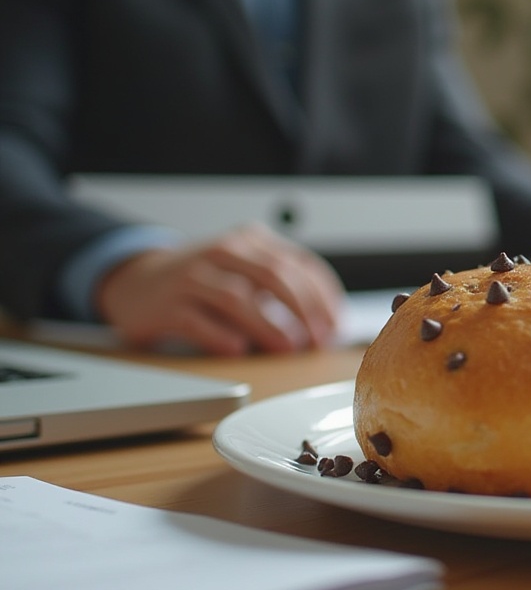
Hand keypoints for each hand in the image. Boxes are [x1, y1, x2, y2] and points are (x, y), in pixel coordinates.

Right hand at [95, 223, 345, 355]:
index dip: (322, 295)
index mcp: (248, 239)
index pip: (296, 263)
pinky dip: (221, 336)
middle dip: (302, 310)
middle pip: (273, 276)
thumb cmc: (203, 280)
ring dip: (268, 325)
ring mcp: (191, 276)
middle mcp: (222, 251)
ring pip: (237, 297)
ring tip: (289, 347)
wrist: (135, 280)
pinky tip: (239, 350)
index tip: (336, 324)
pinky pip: (198, 320)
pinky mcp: (166, 304)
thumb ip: (283, 286)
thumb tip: (328, 321)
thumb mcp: (245, 270)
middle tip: (318, 339)